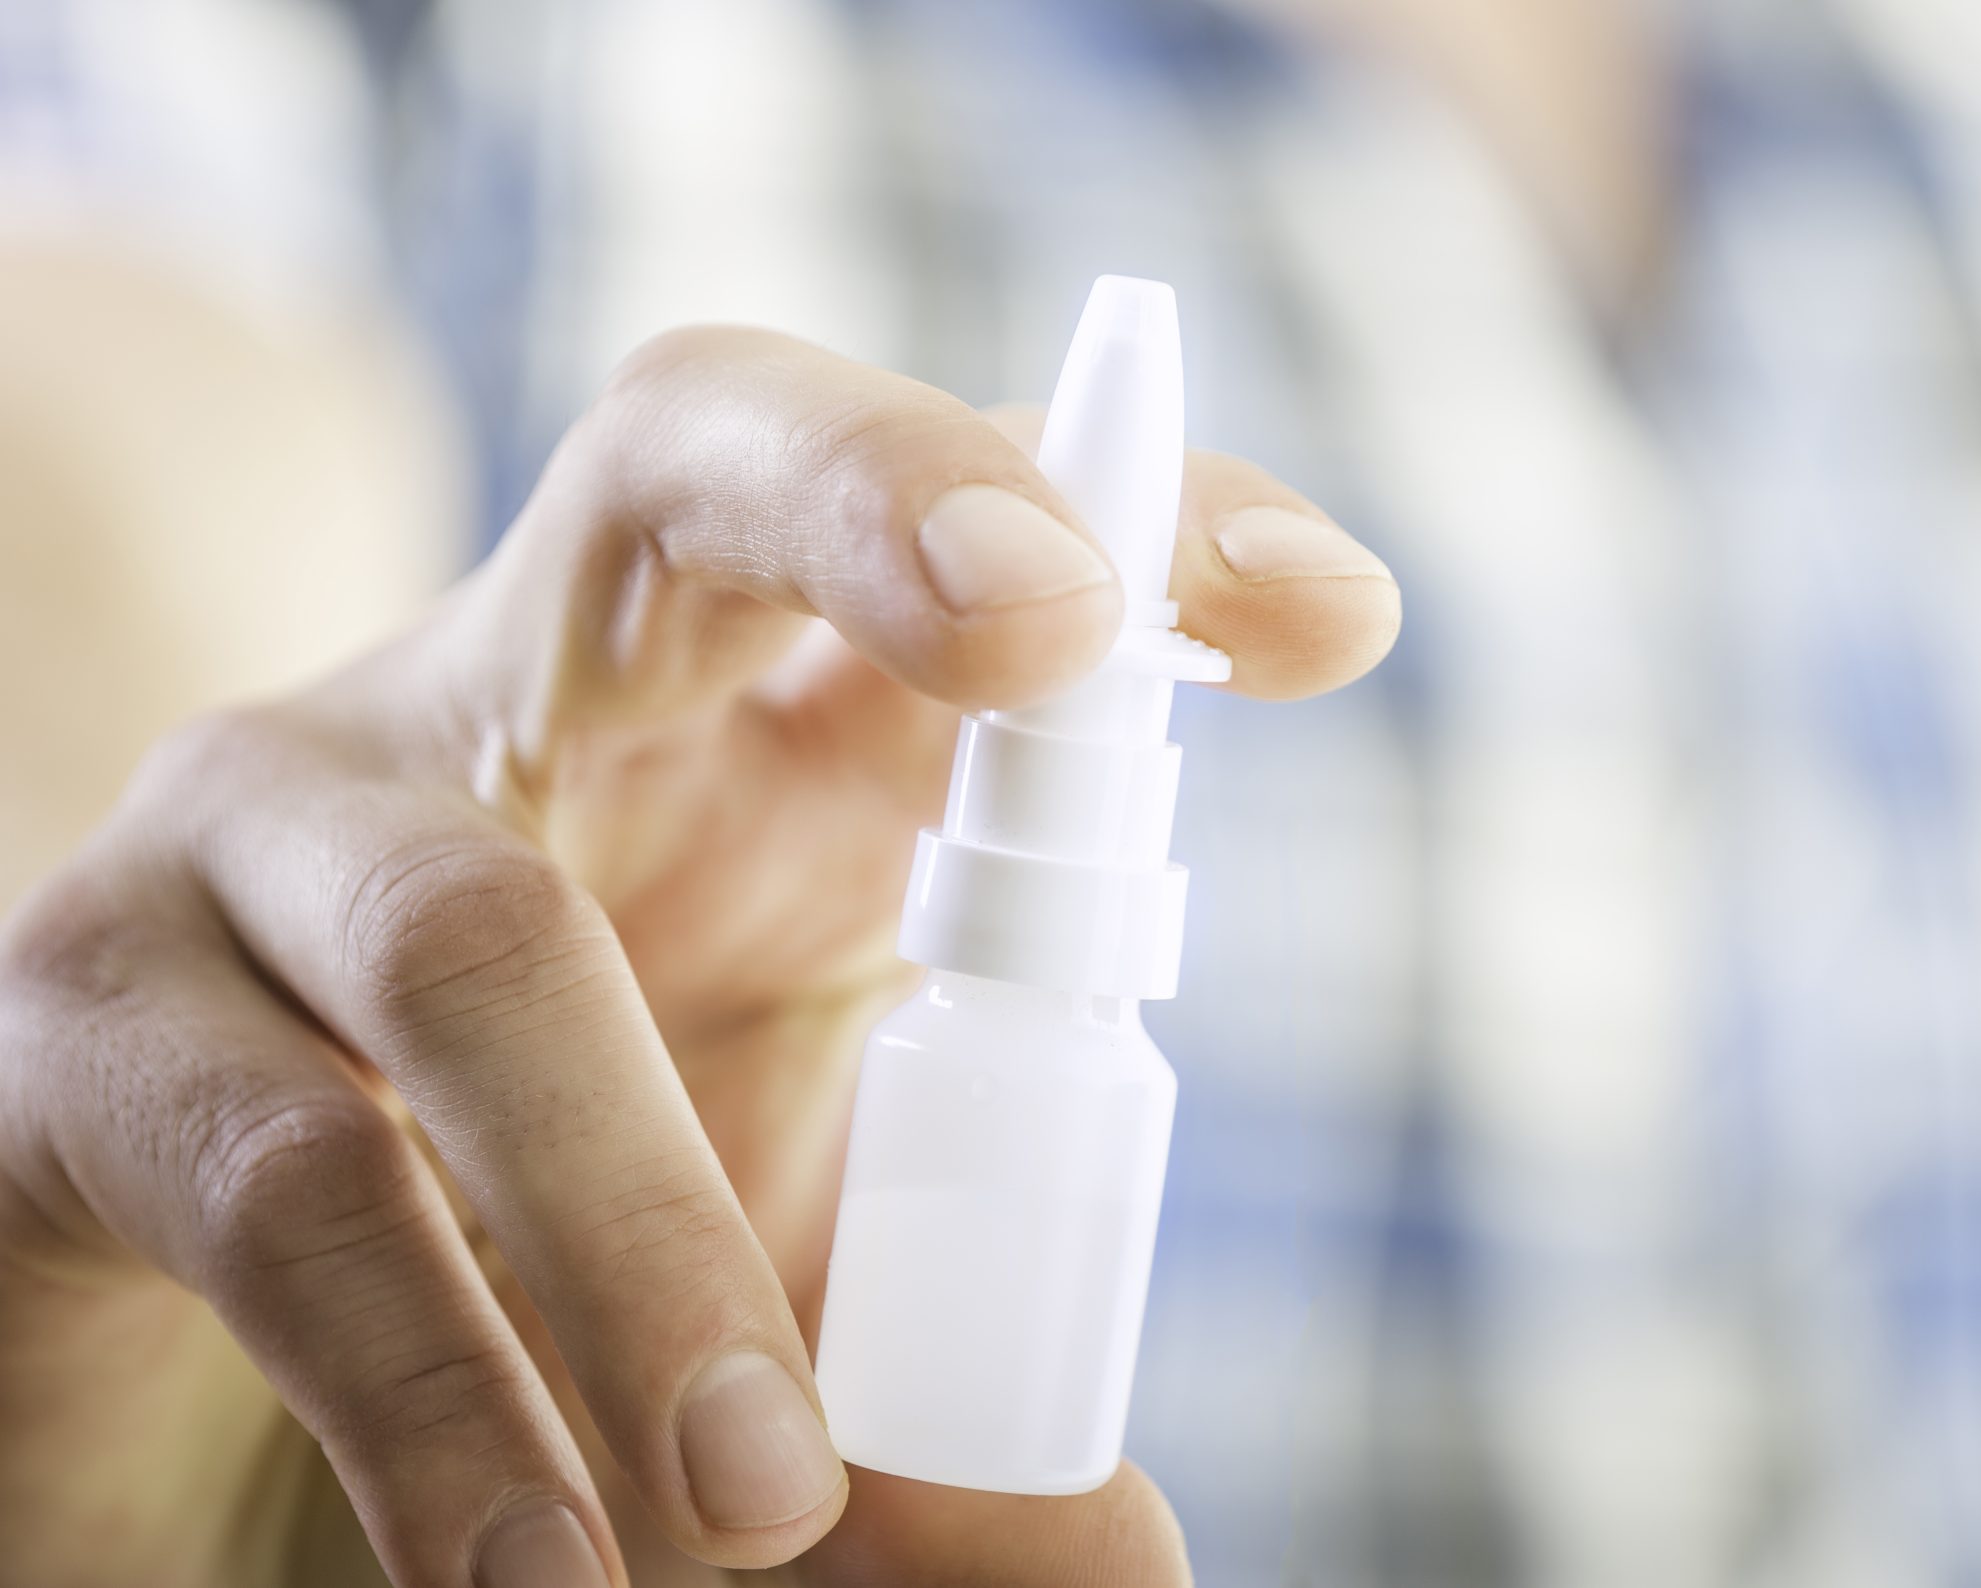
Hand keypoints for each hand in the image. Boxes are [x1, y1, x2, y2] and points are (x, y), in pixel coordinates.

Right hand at [0, 328, 1398, 1586]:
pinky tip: (531, 1570)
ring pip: (486, 940)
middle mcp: (504, 722)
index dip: (1134, 522)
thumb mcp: (780, 1320)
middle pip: (689, 468)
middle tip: (1052, 630)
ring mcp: (263, 841)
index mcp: (736, 749)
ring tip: (760, 1507)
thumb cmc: (538, 1303)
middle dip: (886, 500)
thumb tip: (1114, 1566)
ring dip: (654, 1241)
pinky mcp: (72, 1038)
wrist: (169, 1407)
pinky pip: (291, 1187)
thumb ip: (945, 1423)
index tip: (1327, 609)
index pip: (945, 546)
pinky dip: (445, 1400)